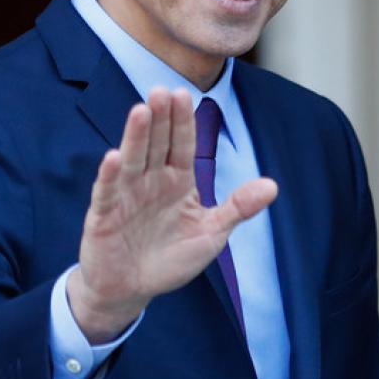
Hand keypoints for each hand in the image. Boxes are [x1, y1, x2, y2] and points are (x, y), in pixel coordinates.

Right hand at [66, 87, 277, 342]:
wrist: (131, 288)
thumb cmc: (171, 258)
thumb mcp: (212, 233)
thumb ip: (238, 208)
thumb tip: (273, 186)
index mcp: (178, 181)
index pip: (182, 145)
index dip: (183, 121)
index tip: (185, 94)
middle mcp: (151, 181)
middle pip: (156, 144)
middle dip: (160, 118)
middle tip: (162, 90)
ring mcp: (126, 195)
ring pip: (133, 160)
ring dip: (136, 136)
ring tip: (141, 110)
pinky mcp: (104, 215)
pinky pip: (107, 192)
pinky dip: (110, 176)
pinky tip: (113, 157)